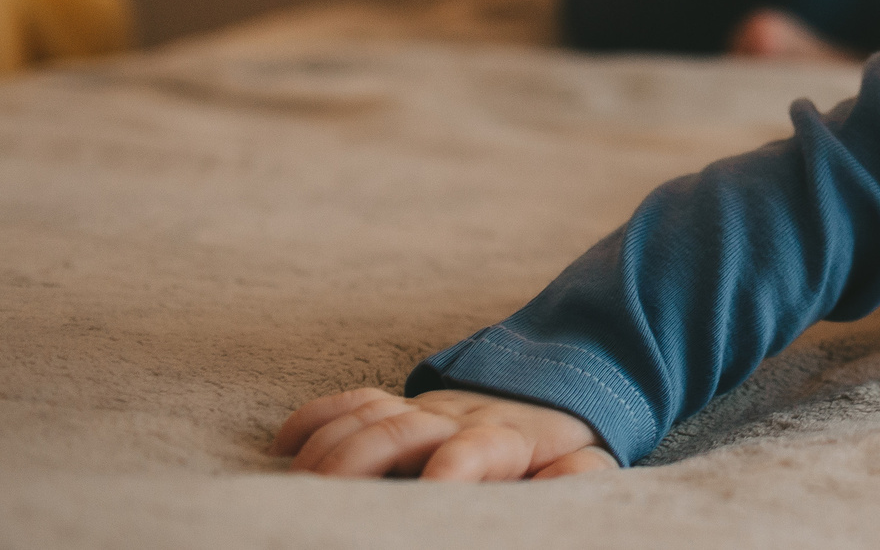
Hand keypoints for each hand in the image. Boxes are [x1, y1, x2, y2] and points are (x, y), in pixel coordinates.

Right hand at [271, 386, 613, 480]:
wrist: (565, 382)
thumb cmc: (569, 442)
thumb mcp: (588, 462)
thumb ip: (577, 476)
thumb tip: (563, 478)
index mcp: (505, 440)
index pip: (474, 450)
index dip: (450, 468)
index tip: (431, 489)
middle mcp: (458, 418)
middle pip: (398, 431)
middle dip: (356, 464)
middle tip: (324, 504)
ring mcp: (427, 408)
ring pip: (367, 416)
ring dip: (327, 449)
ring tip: (296, 490)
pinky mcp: (405, 404)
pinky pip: (354, 401)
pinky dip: (316, 418)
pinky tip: (284, 448)